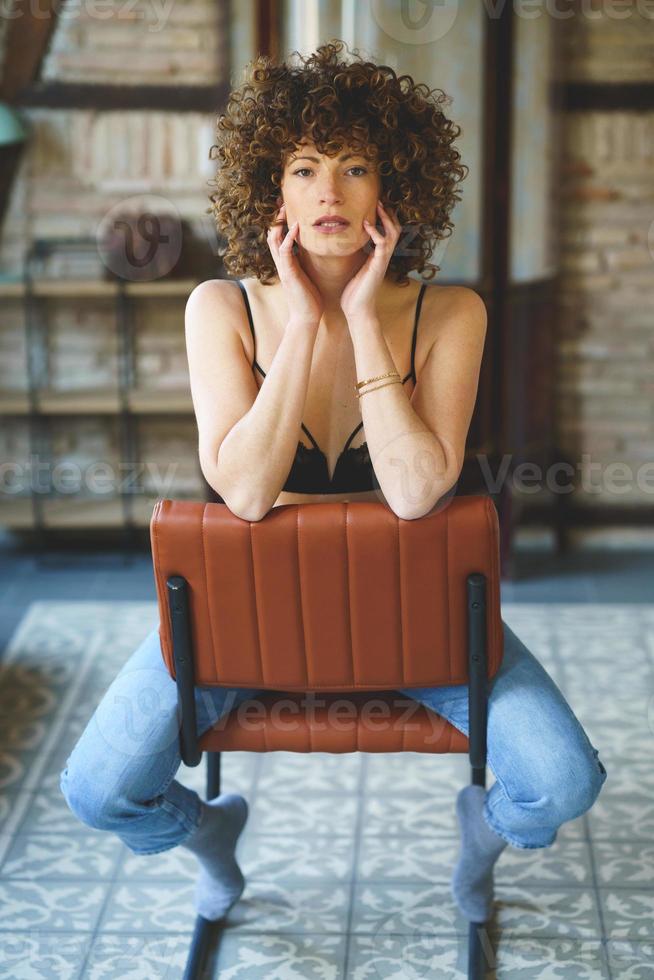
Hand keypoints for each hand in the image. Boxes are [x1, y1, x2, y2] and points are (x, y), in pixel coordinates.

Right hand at [267, 203, 323, 324]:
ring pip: (274, 241)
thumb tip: (313, 253)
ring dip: (279, 224)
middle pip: (273, 235)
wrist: (306, 317)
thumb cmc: (309, 299)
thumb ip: (305, 264)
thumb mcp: (307, 276)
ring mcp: (283, 268)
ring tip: (284, 209)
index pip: (280, 238)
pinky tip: (295, 227)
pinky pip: (285, 252)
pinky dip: (289, 238)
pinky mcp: (288, 273)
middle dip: (276, 218)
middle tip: (281, 202)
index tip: (286, 208)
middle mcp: (282, 263)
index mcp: (287, 263)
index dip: (280, 223)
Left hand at [339, 200, 401, 322]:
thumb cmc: (354, 293)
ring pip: (393, 234)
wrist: (358, 311)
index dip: (384, 219)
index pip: (387, 233)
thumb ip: (354, 258)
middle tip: (380, 201)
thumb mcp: (354, 270)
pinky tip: (367, 225)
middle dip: (389, 214)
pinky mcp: (378, 266)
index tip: (375, 206)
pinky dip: (376, 233)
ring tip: (378, 206)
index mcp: (378, 257)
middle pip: (395, 230)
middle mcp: (383, 257)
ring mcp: (382, 261)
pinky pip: (383, 244)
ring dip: (386, 219)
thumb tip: (345, 246)